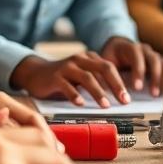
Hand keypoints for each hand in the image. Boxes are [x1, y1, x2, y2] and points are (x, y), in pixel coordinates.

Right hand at [10, 53, 129, 106]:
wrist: (35, 73)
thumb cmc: (62, 78)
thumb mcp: (81, 77)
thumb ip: (96, 82)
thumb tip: (116, 97)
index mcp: (89, 58)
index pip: (110, 68)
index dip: (121, 82)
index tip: (127, 98)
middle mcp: (79, 59)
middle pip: (103, 69)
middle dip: (116, 85)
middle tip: (124, 101)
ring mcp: (67, 67)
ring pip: (87, 77)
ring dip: (98, 92)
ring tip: (105, 105)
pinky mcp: (55, 77)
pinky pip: (67, 85)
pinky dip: (75, 95)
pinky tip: (80, 104)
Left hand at [100, 36, 162, 95]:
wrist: (117, 49)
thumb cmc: (111, 58)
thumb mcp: (105, 63)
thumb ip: (107, 73)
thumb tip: (106, 90)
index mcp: (129, 47)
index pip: (136, 55)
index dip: (138, 71)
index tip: (137, 87)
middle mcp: (144, 49)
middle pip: (153, 59)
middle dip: (154, 77)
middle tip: (153, 94)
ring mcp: (153, 55)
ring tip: (160, 95)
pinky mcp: (160, 62)